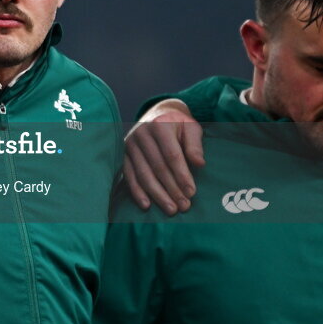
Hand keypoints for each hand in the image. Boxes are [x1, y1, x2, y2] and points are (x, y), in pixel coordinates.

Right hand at [123, 99, 204, 214]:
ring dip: (157, 194)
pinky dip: (137, 192)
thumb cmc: (178, 124)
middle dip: (172, 189)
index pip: (172, 155)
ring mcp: (130, 144)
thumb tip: (199, 164)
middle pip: (158, 167)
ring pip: (144, 174)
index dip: (182, 175)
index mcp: (160, 125)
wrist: (156, 114)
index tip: (191, 193)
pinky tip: (146, 205)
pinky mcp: (123, 155)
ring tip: (170, 209)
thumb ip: (195, 145)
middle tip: (184, 206)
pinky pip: (129, 176)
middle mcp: (142, 134)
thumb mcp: (191, 128)